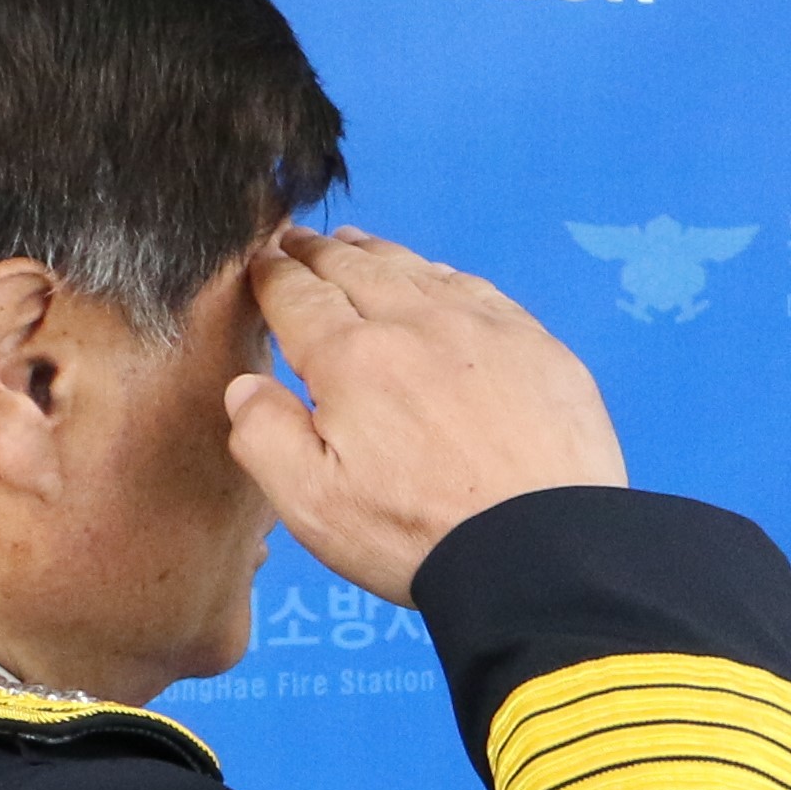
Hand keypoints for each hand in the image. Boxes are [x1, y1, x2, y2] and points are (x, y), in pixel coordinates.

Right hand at [227, 230, 626, 602]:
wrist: (544, 550)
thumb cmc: (419, 536)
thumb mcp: (313, 505)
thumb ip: (265, 438)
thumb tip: (246, 386)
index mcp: (352, 360)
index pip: (299, 297)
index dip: (273, 275)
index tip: (260, 260)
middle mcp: (416, 325)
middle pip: (357, 270)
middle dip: (319, 252)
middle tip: (298, 238)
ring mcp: (483, 329)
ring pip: (417, 271)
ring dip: (378, 254)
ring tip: (355, 244)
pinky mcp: (536, 345)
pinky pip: (477, 289)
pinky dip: (442, 274)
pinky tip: (436, 276)